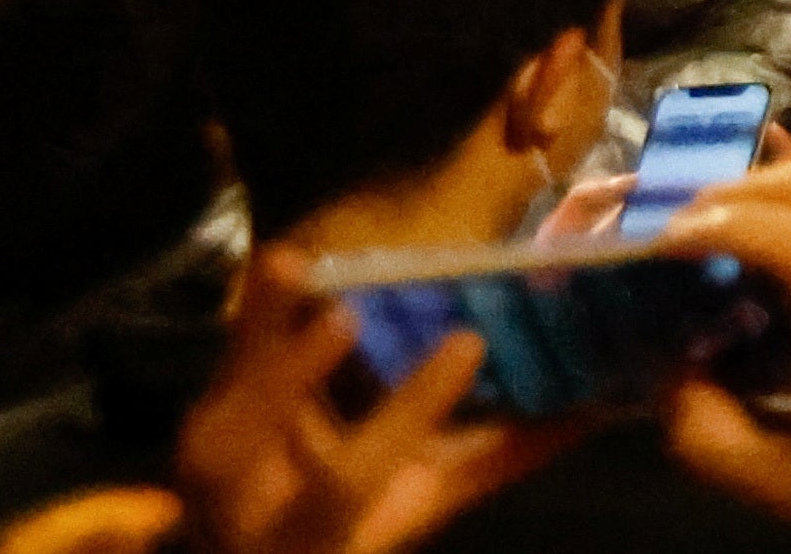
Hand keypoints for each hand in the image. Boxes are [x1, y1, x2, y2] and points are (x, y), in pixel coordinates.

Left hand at [171, 248, 571, 553]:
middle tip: (344, 310)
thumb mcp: (420, 510)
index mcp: (319, 533)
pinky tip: (278, 263)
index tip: (467, 343)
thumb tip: (594, 406)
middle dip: (288, 378)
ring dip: (256, 333)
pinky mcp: (196, 427)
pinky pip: (220, 368)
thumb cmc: (350, 534)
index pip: (356, 474)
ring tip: (290, 264)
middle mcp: (247, 507)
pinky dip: (250, 314)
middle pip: (249, 450)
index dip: (409, 410)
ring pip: (223, 404)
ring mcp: (207, 470)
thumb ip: (494, 461)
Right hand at [660, 147, 790, 553]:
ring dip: (767, 211)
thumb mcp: (786, 482)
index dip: (713, 222)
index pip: (783, 226)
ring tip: (706, 261)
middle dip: (734, 195)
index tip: (655, 244)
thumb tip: (666, 380)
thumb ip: (709, 432)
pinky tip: (761, 291)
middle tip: (672, 237)